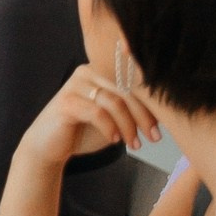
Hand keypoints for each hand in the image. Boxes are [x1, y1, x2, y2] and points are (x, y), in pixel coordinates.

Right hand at [17, 61, 161, 175]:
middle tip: (153, 137)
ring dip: (128, 125)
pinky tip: (114, 140)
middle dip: (143, 115)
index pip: (133, 80)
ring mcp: (75, 84)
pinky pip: (97, 112)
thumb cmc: (84, 131)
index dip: (150, 102)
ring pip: (114, 101)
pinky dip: (110, 128)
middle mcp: (88, 71)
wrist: (50, 146)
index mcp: (101, 69)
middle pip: (126, 89)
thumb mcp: (115, 120)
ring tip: (134, 144)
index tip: (162, 125)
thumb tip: (165, 110)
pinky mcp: (66, 101)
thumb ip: (133, 111)